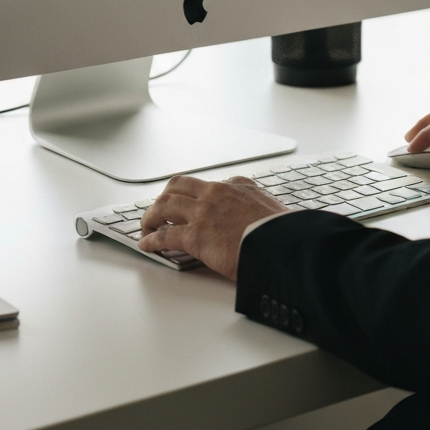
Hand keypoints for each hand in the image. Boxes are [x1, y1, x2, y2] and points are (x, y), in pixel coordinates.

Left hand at [138, 175, 288, 279]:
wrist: (283, 244)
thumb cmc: (282, 233)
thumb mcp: (273, 210)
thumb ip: (260, 211)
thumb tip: (263, 224)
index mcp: (239, 185)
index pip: (209, 185)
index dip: (196, 196)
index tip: (192, 204)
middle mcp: (217, 193)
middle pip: (179, 186)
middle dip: (165, 196)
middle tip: (160, 209)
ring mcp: (204, 212)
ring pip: (165, 205)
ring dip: (151, 215)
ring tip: (147, 226)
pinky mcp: (195, 236)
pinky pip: (164, 236)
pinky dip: (151, 240)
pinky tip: (146, 244)